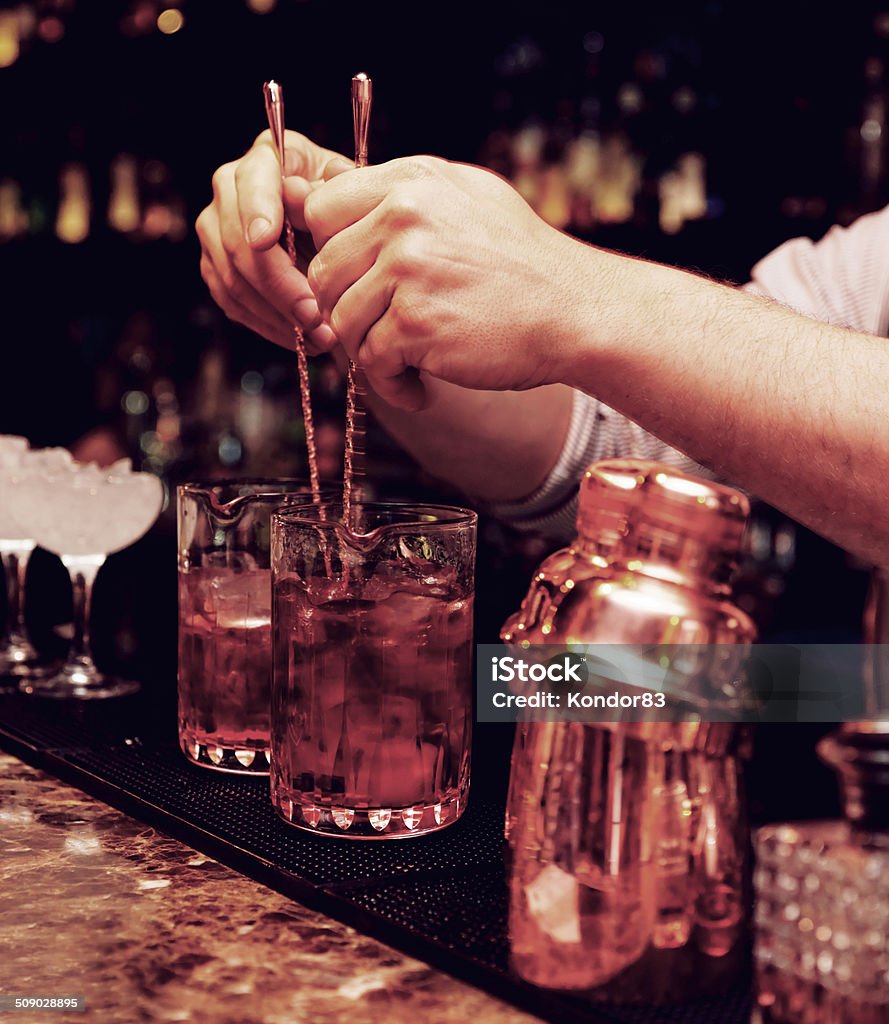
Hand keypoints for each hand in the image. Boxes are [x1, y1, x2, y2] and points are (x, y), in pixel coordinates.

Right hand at [196, 130, 348, 352]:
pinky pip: (233, 303)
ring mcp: (216, 230)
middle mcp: (229, 189)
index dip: (256, 210)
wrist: (335, 230)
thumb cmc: (347, 207)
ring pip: (233, 279)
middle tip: (316, 317)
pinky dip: (268, 325)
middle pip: (238, 241)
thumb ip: (333, 192)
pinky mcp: (216, 267)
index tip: (265, 239)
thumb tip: (300, 195)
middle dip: (279, 286)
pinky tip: (300, 339)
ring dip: (278, 315)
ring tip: (320, 337)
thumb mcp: (352, 193)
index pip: (251, 181)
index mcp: (265, 159)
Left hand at [303, 156, 587, 408]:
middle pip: (323, 271)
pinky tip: (418, 388)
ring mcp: (409, 268)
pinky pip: (370, 360)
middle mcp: (405, 216)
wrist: (578, 312)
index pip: (324, 209)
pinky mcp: (416, 322)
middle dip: (344, 310)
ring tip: (403, 365)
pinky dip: (390, 384)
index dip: (331, 251)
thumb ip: (403, 198)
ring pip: (340, 319)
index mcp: (413, 182)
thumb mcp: (468, 200)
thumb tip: (325, 202)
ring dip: (366, 353)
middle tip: (377, 335)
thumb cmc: (524, 265)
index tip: (356, 283)